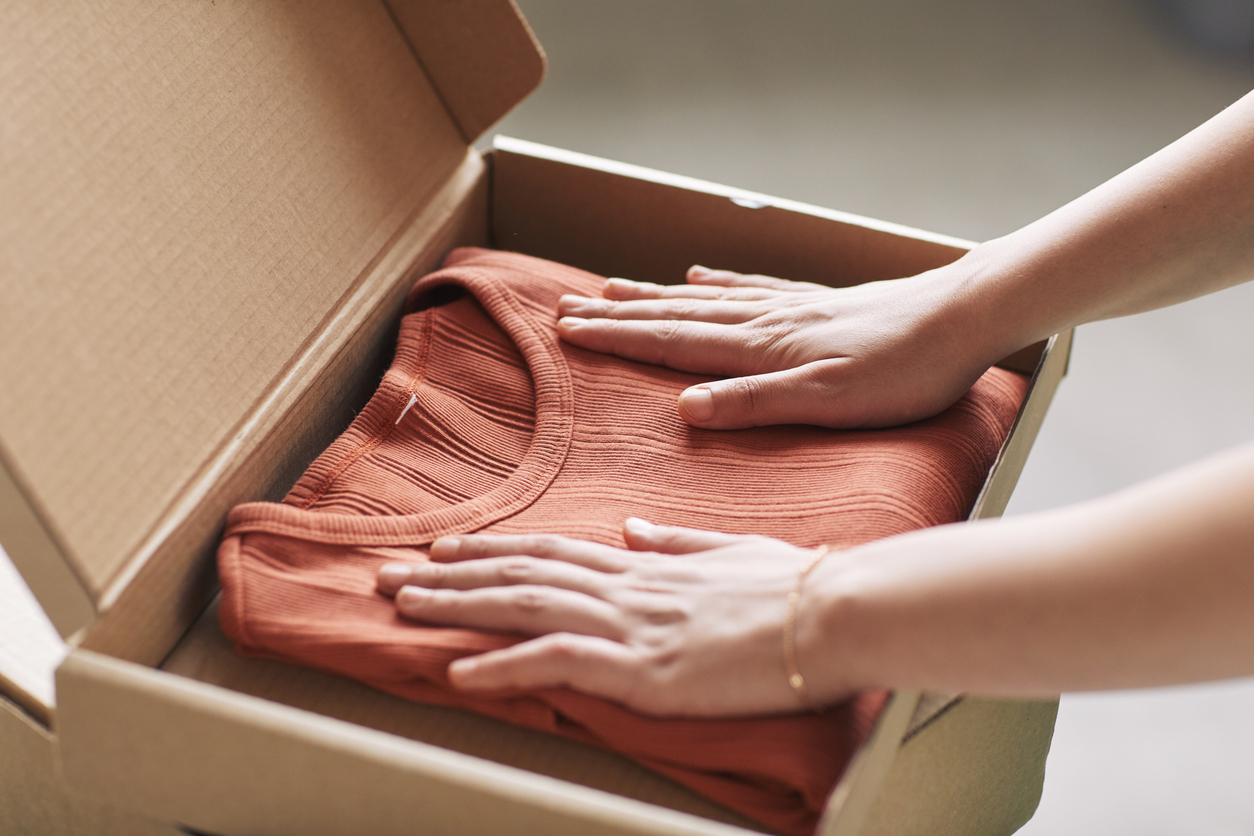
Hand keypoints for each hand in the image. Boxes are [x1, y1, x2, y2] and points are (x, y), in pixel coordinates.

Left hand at [376, 519, 842, 716]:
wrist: (836, 611)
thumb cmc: (795, 587)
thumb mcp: (729, 552)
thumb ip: (675, 542)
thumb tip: (633, 530)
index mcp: (645, 564)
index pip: (551, 550)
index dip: (492, 549)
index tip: (447, 547)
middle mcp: (626, 586)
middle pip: (520, 573)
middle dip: (450, 575)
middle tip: (390, 575)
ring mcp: (630, 625)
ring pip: (523, 605)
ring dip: (456, 606)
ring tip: (401, 606)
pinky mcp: (643, 667)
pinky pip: (556, 660)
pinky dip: (501, 664)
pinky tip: (458, 669)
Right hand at [556, 264, 999, 428]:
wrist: (962, 318)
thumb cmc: (902, 372)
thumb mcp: (827, 402)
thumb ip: (754, 404)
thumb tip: (683, 408)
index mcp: (760, 350)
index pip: (672, 343)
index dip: (618, 338)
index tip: (568, 331)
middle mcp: (764, 321)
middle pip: (676, 316)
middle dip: (618, 315)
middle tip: (567, 308)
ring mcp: (788, 307)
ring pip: (704, 299)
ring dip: (653, 296)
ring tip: (611, 287)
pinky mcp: (815, 303)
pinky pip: (749, 288)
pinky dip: (716, 282)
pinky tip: (699, 274)